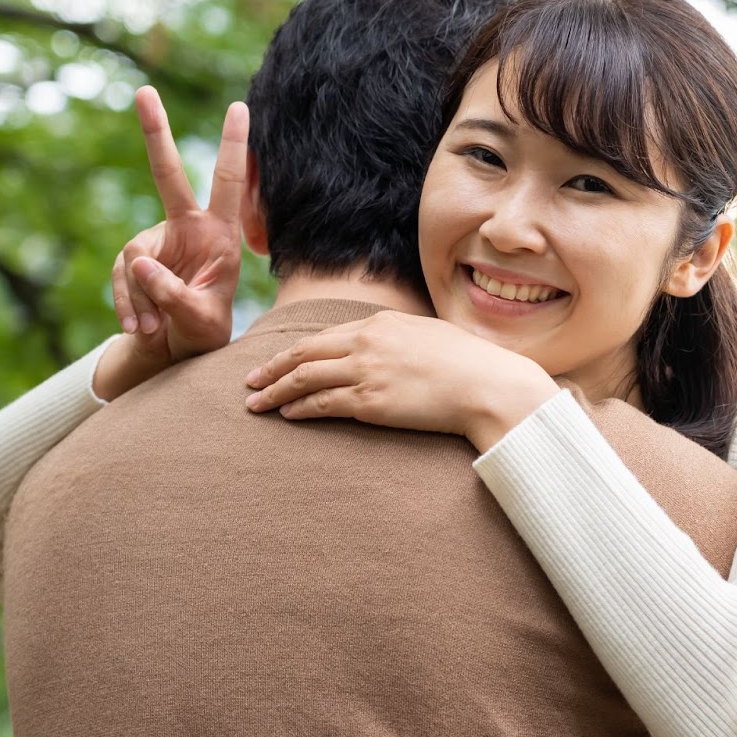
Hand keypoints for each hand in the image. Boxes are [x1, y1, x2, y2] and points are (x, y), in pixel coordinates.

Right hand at [113, 86, 247, 363]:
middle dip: (155, 133)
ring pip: (134, 259)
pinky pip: (122, 277)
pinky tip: (139, 328)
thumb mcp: (196, 317)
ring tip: (153, 328)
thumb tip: (138, 262)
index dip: (234, 147)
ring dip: (141, 297)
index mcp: (219, 234)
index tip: (240, 106)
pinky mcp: (134, 259)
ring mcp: (156, 241)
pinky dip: (128, 305)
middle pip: (167, 175)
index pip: (228, 184)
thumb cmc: (204, 329)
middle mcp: (186, 227)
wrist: (179, 349)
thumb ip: (171, 293)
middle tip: (144, 91)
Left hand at [243, 311, 559, 450]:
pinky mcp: (370, 402)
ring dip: (275, 390)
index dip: (298, 349)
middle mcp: (367, 341)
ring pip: (304, 378)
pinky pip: (322, 404)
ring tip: (255, 402)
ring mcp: (366, 371)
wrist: (487, 386)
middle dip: (272, 366)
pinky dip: (298, 409)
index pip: (327, 336)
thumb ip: (403, 339)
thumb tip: (393, 349)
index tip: (280, 360)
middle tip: (250, 379)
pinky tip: (285, 414)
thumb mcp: (432, 336)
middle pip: (305, 352)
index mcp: (382, 322)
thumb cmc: (471, 364)